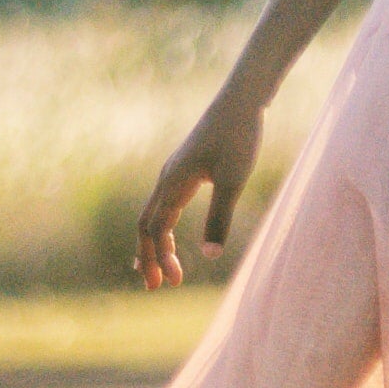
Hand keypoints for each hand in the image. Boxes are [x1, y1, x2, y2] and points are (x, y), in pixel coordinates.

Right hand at [136, 94, 266, 288]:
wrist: (242, 100)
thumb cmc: (239, 138)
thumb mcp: (232, 181)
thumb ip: (219, 217)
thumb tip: (208, 255)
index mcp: (172, 184)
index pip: (154, 230)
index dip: (158, 258)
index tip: (170, 283)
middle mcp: (166, 179)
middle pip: (147, 225)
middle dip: (149, 257)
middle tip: (156, 286)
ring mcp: (173, 172)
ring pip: (154, 214)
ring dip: (155, 243)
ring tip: (162, 269)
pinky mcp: (185, 167)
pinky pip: (164, 203)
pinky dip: (162, 225)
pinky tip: (169, 233)